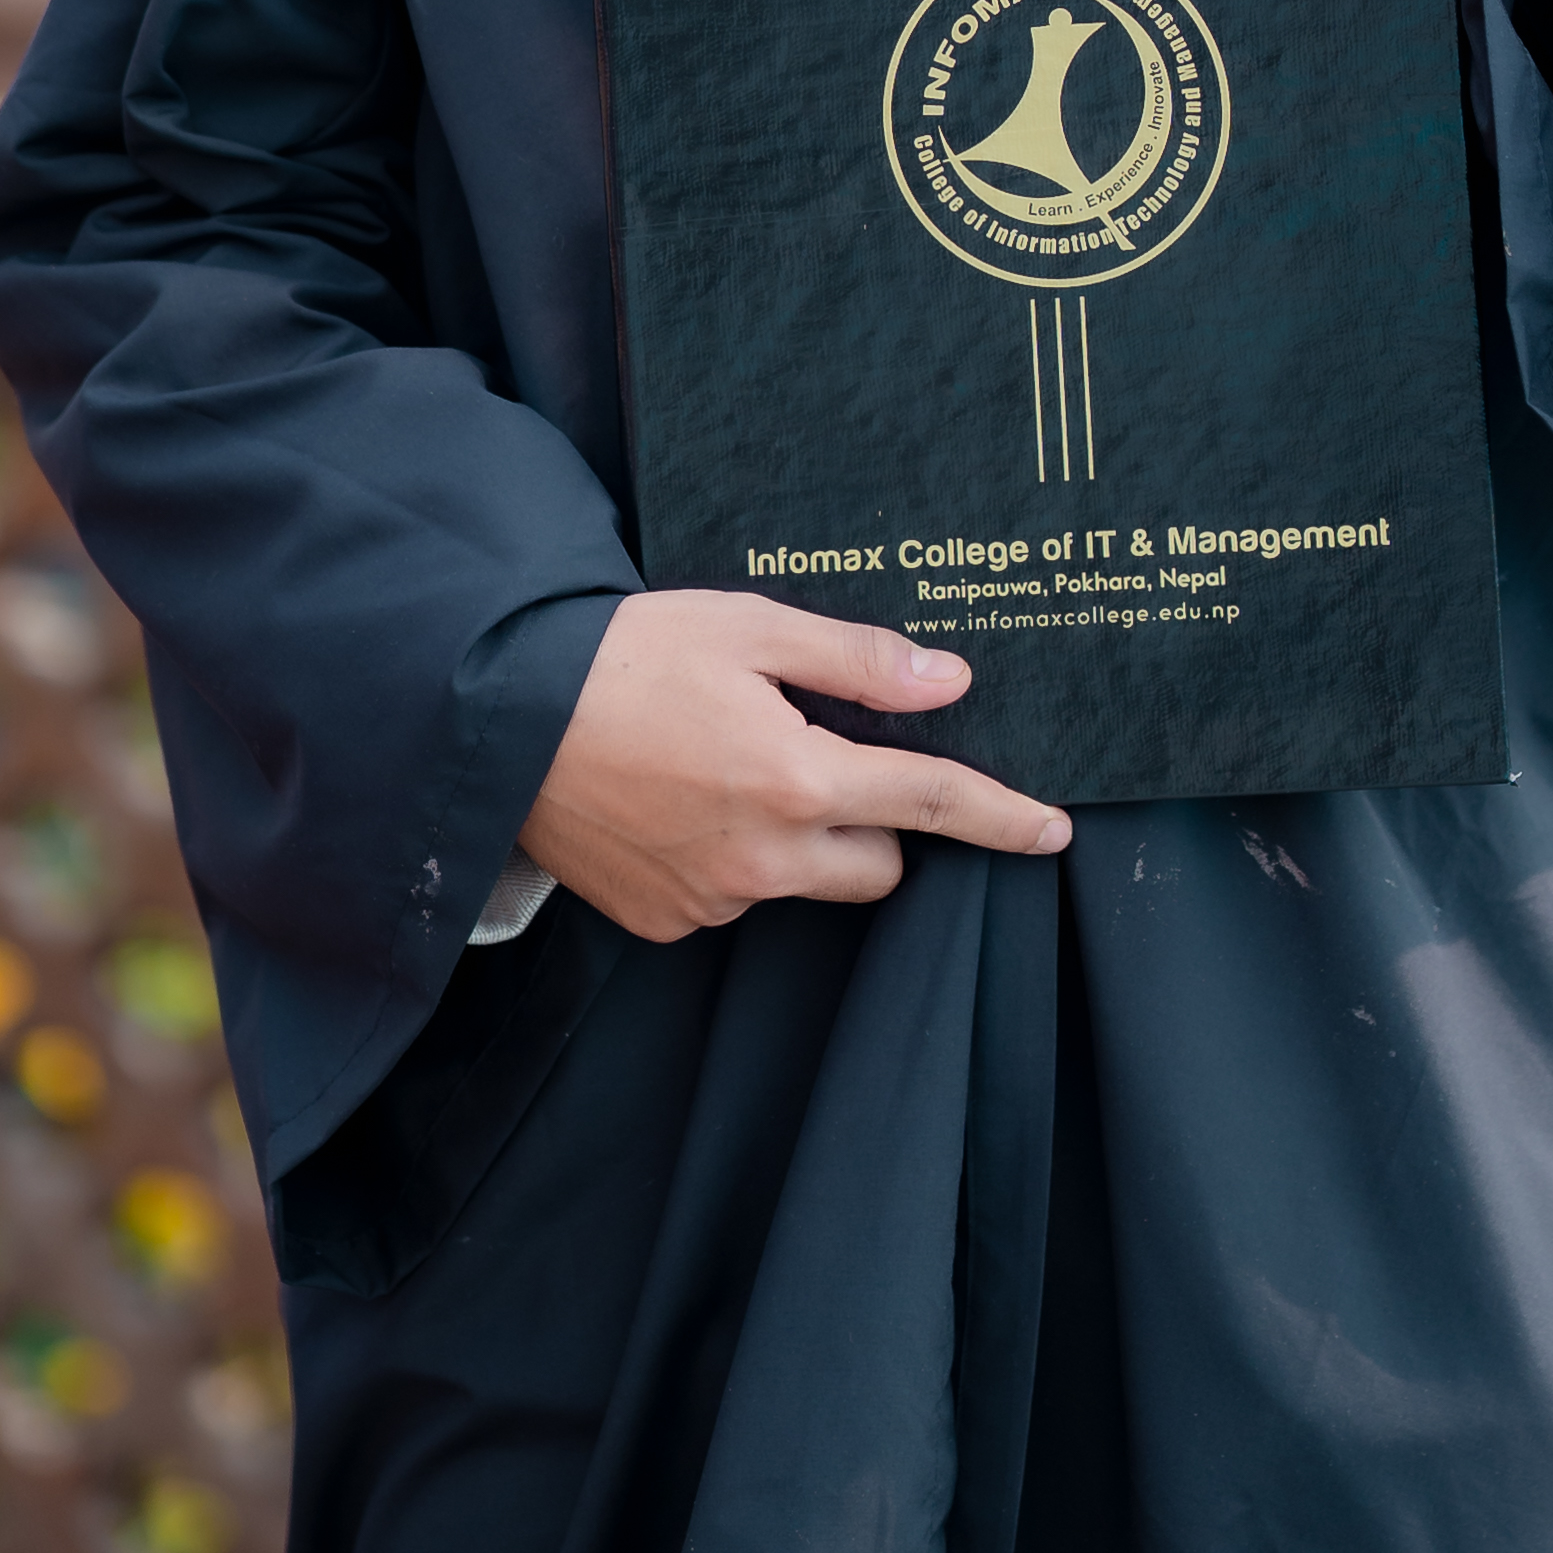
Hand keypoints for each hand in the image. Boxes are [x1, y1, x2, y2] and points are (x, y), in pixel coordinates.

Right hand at [516, 592, 1071, 942]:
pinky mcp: (665, 923)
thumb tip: (950, 683)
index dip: (1002, 817)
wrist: (497, 721)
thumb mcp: (747, 629)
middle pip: (877, 867)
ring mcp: (712, 901)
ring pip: (803, 883)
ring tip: (727, 768)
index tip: (1054, 830)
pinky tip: (681, 803)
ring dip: (797, 839)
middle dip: (874, 824)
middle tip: (823, 759)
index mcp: (795, 779)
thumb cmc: (626, 657)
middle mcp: (763, 858)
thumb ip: (856, 661)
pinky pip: (734, 898)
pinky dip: (731, 860)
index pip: (931, 805)